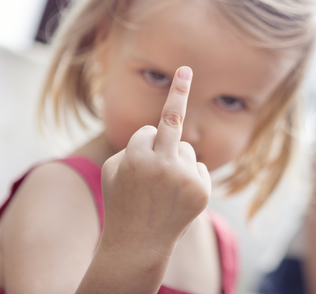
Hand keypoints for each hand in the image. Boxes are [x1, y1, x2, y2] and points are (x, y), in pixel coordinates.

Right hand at [99, 66, 210, 258]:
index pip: (148, 130)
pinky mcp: (201, 190)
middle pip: (173, 122)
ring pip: (185, 149)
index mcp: (135, 157)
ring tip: (162, 189)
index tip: (183, 71)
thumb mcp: (113, 170)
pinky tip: (176, 197)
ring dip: (175, 160)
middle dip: (179, 93)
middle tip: (186, 70)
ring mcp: (184, 177)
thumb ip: (133, 145)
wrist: (138, 244)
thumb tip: (161, 130)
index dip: (144, 141)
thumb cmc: (122, 201)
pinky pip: (197, 167)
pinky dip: (189, 176)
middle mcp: (162, 164)